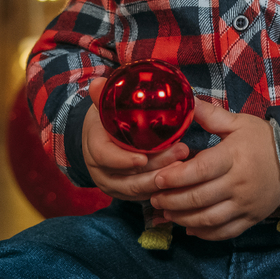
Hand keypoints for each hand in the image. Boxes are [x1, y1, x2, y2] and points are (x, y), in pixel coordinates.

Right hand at [82, 77, 189, 200]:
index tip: (143, 158)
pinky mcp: (127, 193)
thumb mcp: (103, 106)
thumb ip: (102, 95)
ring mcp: (114, 185)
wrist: (100, 137)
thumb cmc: (106, 119)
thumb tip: (98, 83)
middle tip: (181, 151)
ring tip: (185, 162)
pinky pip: (144, 196)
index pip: (105, 158)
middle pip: (127, 178)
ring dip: (163, 178)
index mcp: (94, 148)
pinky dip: (162, 188)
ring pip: (138, 189)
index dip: (123, 160)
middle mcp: (101, 172)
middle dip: (156, 168)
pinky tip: (182, 177)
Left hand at [149, 99, 279, 240]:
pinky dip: (204, 233)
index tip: (158, 179)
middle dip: (172, 200)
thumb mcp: (238, 123)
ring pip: (208, 219)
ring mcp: (245, 204)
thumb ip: (210, 115)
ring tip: (167, 213)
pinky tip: (189, 228)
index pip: (200, 170)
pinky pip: (224, 232)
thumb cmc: (263, 139)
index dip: (176, 177)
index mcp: (233, 157)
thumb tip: (187, 100)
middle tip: (155, 198)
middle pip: (199, 198)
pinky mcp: (250, 218)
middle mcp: (238, 183)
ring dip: (183, 219)